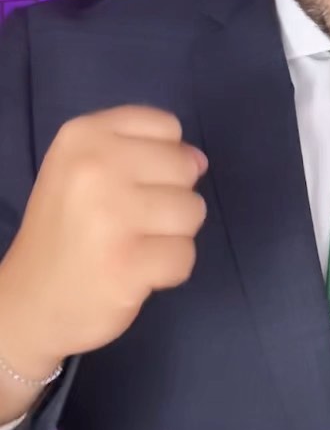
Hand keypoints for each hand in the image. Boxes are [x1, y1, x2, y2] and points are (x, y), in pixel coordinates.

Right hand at [0, 105, 207, 377]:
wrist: (30, 302)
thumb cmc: (67, 232)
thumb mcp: (86, 170)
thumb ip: (144, 154)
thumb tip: (200, 160)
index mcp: (83, 135)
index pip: (167, 127)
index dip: (162, 159)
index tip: (130, 184)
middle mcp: (95, 167)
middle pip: (184, 168)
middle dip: (170, 198)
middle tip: (129, 223)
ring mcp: (111, 215)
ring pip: (192, 211)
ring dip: (172, 235)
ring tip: (133, 246)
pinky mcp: (128, 262)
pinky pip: (185, 255)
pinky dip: (169, 270)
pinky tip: (135, 272)